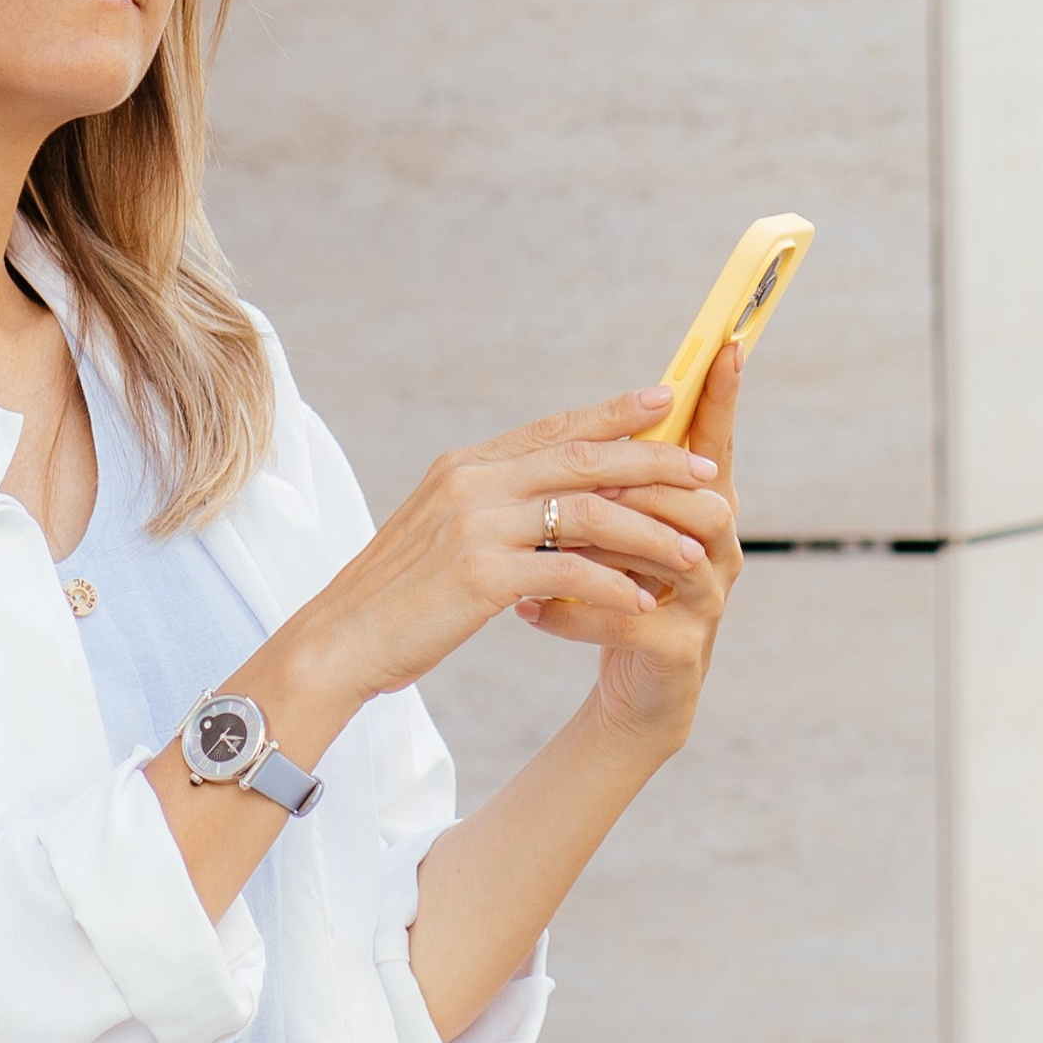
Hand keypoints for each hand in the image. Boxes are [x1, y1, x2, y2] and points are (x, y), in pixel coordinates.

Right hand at [284, 383, 727, 709]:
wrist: (336, 643)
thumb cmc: (393, 598)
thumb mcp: (440, 533)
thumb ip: (490, 506)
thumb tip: (548, 498)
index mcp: (464, 467)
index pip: (553, 429)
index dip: (613, 413)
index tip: (666, 399)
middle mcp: (471, 482)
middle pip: (582, 458)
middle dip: (653, 462)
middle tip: (706, 471)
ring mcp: (475, 526)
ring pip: (587, 512)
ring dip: (648, 531)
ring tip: (693, 551)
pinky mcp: (480, 575)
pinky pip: (569, 572)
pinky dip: (612, 586)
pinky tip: (642, 603)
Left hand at [514, 342, 743, 756]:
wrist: (633, 692)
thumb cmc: (619, 594)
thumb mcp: (614, 529)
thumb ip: (613, 479)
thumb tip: (593, 417)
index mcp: (703, 507)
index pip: (716, 441)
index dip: (724, 396)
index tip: (730, 344)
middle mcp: (718, 548)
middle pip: (695, 494)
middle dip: (640, 481)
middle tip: (584, 477)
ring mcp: (705, 600)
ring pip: (665, 551)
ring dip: (600, 543)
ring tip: (543, 544)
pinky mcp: (678, 648)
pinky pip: (626, 615)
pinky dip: (572, 609)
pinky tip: (526, 608)